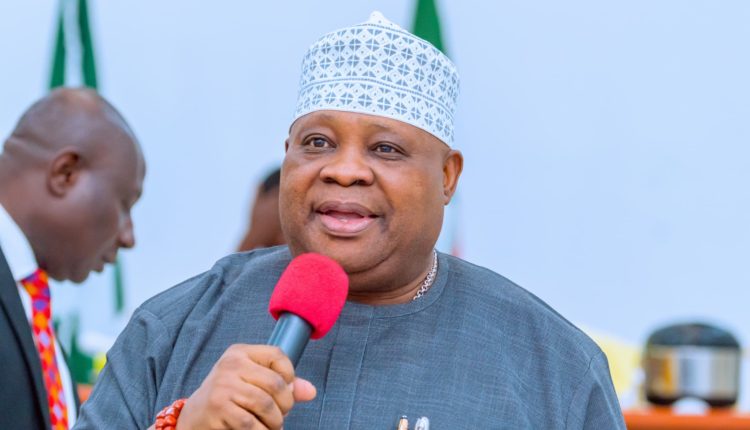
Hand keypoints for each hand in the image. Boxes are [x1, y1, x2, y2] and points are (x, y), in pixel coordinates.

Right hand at [176, 344, 315, 428]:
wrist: (193, 417)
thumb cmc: (229, 398)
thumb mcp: (252, 383)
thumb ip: (282, 384)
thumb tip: (310, 391)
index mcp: (240, 352)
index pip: (277, 354)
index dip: (290, 374)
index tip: (287, 390)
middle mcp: (231, 364)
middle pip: (276, 383)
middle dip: (285, 405)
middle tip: (281, 415)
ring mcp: (223, 385)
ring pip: (266, 405)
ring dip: (275, 422)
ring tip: (272, 426)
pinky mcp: (218, 407)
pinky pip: (251, 423)